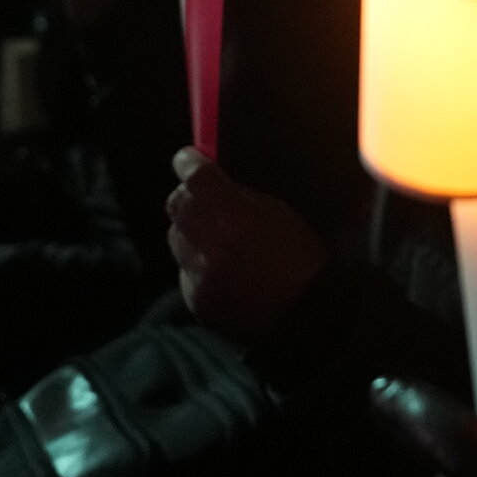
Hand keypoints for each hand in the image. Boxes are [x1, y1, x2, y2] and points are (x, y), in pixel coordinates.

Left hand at [164, 148, 326, 342]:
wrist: (301, 319)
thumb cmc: (298, 259)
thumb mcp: (279, 214)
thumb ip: (241, 197)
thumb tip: (212, 180)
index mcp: (240, 222)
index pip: (198, 181)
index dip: (188, 163)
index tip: (185, 157)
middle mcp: (213, 249)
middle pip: (177, 207)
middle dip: (185, 196)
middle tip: (197, 196)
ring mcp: (200, 279)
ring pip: (175, 238)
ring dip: (188, 230)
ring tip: (211, 236)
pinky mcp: (195, 301)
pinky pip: (184, 269)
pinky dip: (196, 263)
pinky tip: (217, 268)